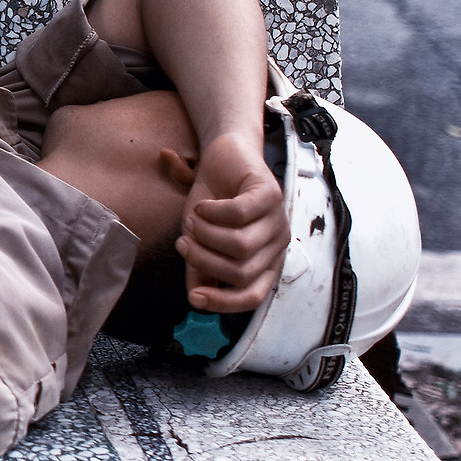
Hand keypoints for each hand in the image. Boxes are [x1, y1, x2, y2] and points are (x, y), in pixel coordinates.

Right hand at [178, 129, 288, 312]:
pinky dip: (212, 212)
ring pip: (240, 246)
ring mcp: (277, 220)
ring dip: (205, 235)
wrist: (223, 158)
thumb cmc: (214, 201)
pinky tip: (202, 206)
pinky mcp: (271, 194)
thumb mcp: (202, 240)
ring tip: (192, 221)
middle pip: (241, 272)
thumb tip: (195, 297)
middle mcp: (276, 245)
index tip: (193, 297)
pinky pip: (238, 214)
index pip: (253, 295)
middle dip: (203, 260)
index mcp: (264, 261)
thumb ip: (201, 268)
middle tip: (184, 243)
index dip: (223, 302)